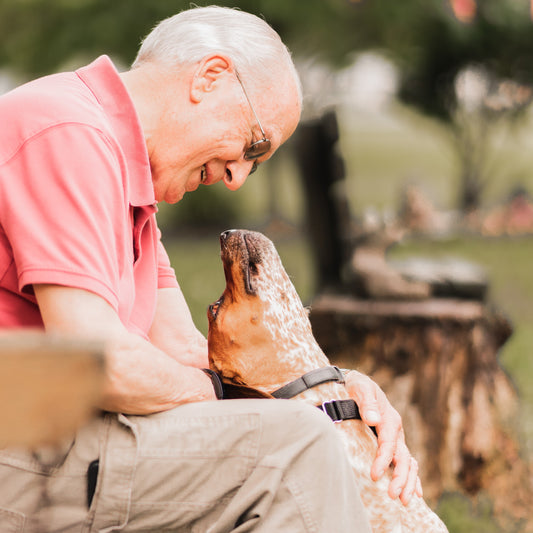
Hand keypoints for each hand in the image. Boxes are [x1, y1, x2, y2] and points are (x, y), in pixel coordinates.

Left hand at [345, 370, 422, 504]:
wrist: (358, 383)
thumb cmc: (357, 386)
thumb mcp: (360, 388)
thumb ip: (366, 403)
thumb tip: (372, 419)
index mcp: (390, 419)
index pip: (388, 444)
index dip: (383, 461)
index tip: (375, 476)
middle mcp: (396, 430)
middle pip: (403, 457)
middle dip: (400, 478)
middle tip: (393, 495)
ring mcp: (396, 438)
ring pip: (409, 463)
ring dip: (409, 482)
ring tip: (404, 501)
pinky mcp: (393, 443)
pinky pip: (407, 462)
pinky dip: (413, 477)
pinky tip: (416, 493)